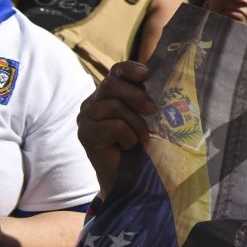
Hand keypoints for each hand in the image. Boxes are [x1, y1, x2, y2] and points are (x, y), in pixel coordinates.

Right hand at [77, 61, 154, 195]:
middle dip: (136, 96)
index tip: (145, 73)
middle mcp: (92, 103)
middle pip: (112, 85)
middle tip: (153, 110)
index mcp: (108, 95)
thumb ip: (144, 100)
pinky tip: (128, 146)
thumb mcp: (144, 118)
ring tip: (140, 138)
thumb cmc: (139, 145)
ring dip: (136, 124)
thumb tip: (160, 81)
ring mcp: (86, 118)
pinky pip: (114, 126)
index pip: (115, 72)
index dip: (129, 69)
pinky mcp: (85, 134)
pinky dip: (128, 137)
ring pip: (115, 107)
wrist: (129, 176)